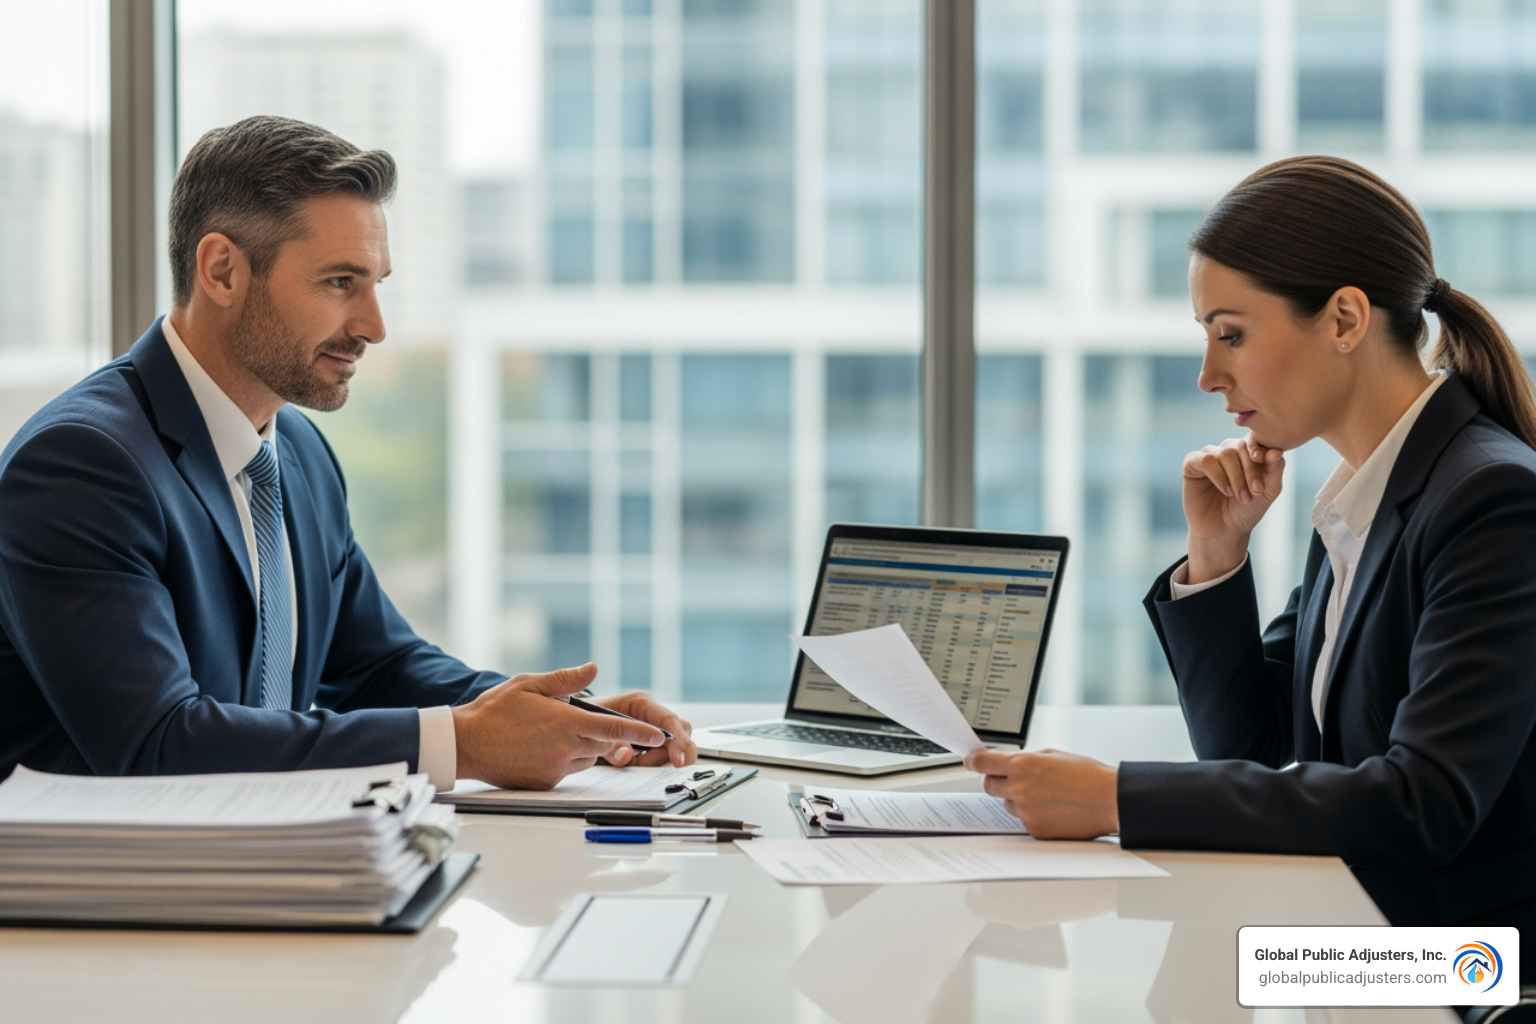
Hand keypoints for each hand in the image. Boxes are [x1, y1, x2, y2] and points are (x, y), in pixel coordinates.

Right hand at [451, 663, 669, 788]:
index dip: (641, 732)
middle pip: (603, 744)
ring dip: (583, 745)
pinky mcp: (546, 783)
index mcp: (565, 722)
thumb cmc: (493, 712)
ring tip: (552, 732)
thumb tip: (593, 669)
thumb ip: (566, 680)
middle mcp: (565, 749)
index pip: (614, 728)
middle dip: (602, 733)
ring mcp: (556, 769)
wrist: (465, 744)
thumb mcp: (529, 684)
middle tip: (579, 721)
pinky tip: (542, 747)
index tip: (661, 734)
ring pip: (587, 757)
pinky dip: (565, 759)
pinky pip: (568, 770)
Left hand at [591, 690, 695, 767]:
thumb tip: (626, 756)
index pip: (668, 719)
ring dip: (662, 759)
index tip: (678, 760)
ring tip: (637, 764)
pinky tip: (638, 764)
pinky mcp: (652, 740)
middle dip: (675, 752)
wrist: (577, 722)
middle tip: (662, 768)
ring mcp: (654, 726)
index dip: (678, 740)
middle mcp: (651, 713)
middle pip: (681, 731)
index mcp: (640, 702)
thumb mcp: (593, 731)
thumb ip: (609, 746)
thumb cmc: (586, 719)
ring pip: (676, 744)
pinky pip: (665, 753)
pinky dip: (656, 762)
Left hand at [966, 748, 1118, 839]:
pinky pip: (1023, 820)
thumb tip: (1006, 763)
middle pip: (988, 785)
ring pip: (1007, 803)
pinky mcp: (1035, 830)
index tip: (971, 761)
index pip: (981, 763)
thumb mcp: (1052, 755)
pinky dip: (1032, 814)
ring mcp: (1026, 811)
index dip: (973, 761)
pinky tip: (1053, 809)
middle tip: (1012, 778)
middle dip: (996, 780)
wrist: (1109, 800)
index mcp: (1022, 765)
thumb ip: (1025, 760)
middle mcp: (1019, 788)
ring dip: (1017, 798)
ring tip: (1046, 794)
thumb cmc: (1087, 775)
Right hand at [1182, 436, 1284, 582]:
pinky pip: (1205, 460)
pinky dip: (1218, 475)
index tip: (1264, 473)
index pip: (1255, 442)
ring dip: (1236, 477)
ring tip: (1241, 497)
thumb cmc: (1247, 510)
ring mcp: (1209, 455)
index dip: (1260, 456)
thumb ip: (1275, 470)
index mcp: (1246, 451)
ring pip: (1225, 453)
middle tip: (1256, 491)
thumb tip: (1275, 451)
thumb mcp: (1268, 491)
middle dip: (1250, 470)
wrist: (1224, 530)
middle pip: (1240, 447)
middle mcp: (1227, 449)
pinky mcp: (1192, 463)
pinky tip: (1226, 491)